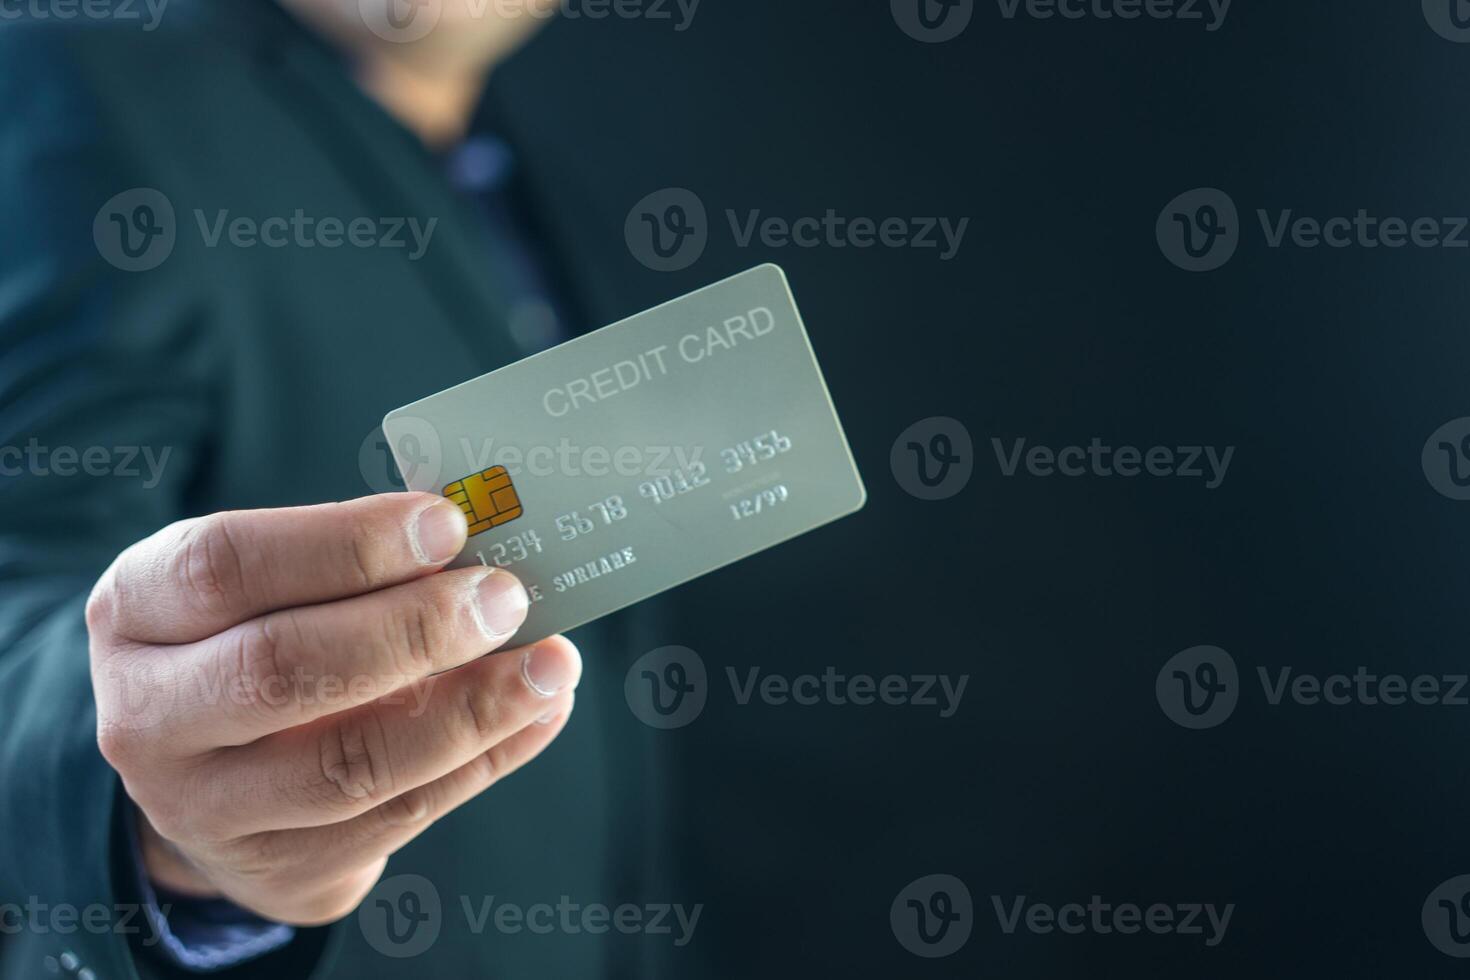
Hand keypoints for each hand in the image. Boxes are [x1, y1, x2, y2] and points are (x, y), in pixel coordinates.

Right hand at [85, 493, 580, 924]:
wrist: (210, 777)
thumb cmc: (253, 638)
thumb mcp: (265, 584)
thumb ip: (348, 563)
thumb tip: (477, 548)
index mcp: (137, 611)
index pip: (227, 565)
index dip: (345, 544)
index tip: (447, 524)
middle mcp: (150, 716)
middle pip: (282, 668)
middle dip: (413, 628)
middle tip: (505, 597)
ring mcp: (208, 809)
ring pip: (350, 764)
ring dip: (470, 710)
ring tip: (550, 665)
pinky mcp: (281, 869)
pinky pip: (402, 815)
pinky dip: (487, 759)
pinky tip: (540, 713)